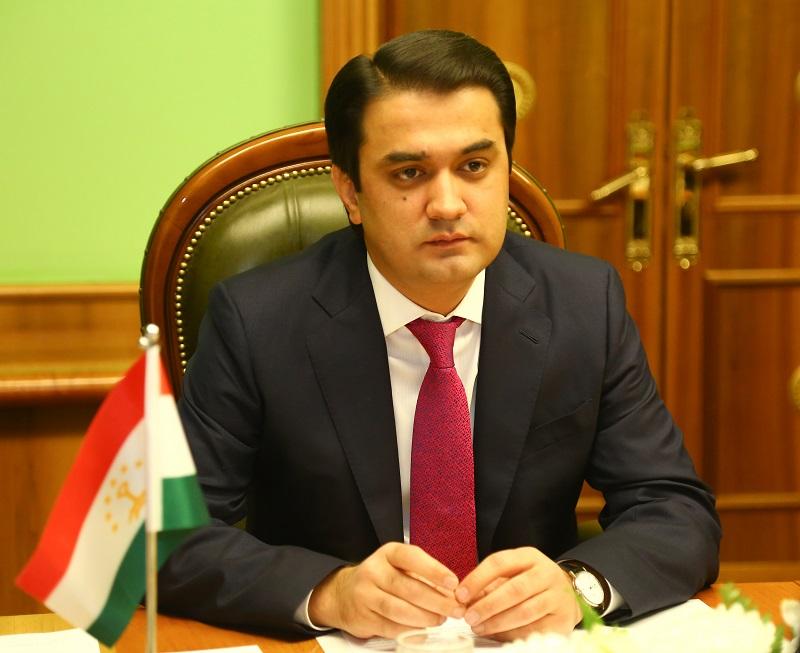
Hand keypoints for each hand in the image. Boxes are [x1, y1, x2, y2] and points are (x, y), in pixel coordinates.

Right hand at [308, 542, 463, 637]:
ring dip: (425, 617)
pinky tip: (423, 630)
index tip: (453, 583)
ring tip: (441, 620)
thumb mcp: (399, 567)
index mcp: (388, 553)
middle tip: (456, 609)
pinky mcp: (362, 617)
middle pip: (409, 588)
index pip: (412, 558)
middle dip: (437, 601)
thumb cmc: (381, 578)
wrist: (344, 594)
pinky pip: (390, 627)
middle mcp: (374, 571)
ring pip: (399, 610)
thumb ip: (424, 576)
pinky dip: (410, 630)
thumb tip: (452, 593)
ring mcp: (365, 595)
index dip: (434, 570)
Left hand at [455, 547, 580, 640]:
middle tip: (468, 617)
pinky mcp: (564, 619)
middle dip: (488, 605)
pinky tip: (498, 635)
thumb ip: (489, 584)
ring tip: (479, 628)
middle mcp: (547, 573)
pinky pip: (536, 629)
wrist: (566, 593)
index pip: (500, 562)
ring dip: (498, 622)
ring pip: (525, 611)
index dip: (477, 578)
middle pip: (514, 589)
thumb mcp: (512, 573)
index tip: (460, 594)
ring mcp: (558, 596)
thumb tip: (465, 601)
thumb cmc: (530, 582)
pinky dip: (513, 634)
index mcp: (529, 556)